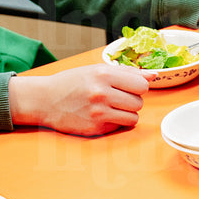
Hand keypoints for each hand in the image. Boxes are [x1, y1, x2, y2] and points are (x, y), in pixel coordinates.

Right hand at [8, 63, 150, 134]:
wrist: (45, 99)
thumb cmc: (72, 82)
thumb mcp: (97, 70)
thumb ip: (127, 72)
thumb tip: (153, 76)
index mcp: (104, 74)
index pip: (142, 85)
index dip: (137, 87)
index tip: (127, 87)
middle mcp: (101, 93)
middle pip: (139, 102)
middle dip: (131, 101)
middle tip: (116, 97)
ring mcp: (98, 112)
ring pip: (133, 117)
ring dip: (126, 113)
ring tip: (111, 107)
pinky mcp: (95, 128)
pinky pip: (120, 127)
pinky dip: (115, 122)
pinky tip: (101, 115)